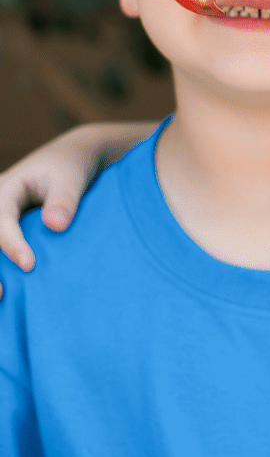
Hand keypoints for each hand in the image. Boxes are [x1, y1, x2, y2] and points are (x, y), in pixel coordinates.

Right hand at [0, 121, 152, 293]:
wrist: (74, 159)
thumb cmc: (72, 165)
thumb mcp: (71, 176)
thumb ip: (64, 199)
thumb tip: (55, 225)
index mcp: (6, 188)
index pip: (1, 220)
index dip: (12, 244)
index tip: (30, 265)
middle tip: (1, 293)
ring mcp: (1, 220)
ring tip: (2, 297)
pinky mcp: (9, 232)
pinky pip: (1, 248)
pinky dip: (5, 268)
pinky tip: (10, 292)